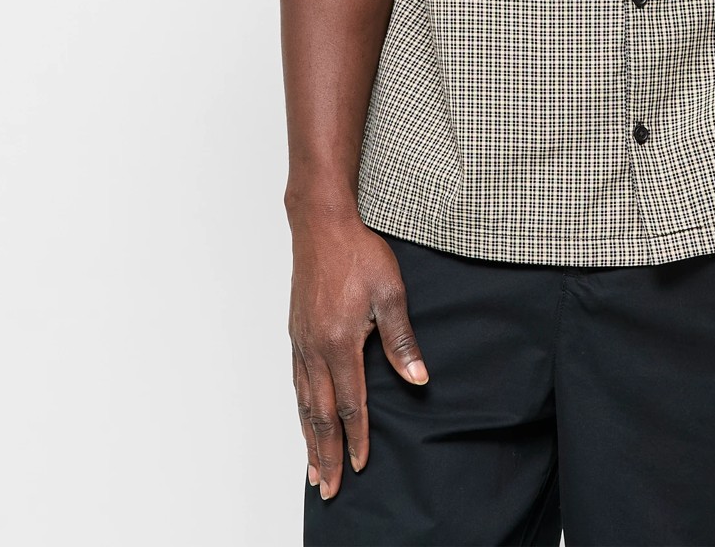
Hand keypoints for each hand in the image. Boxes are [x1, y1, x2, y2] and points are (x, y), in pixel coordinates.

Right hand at [288, 210, 428, 501]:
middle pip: (321, 413)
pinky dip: (300, 409)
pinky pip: (296, 382)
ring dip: (309, 438)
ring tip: (313, 469)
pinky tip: (304, 418)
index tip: (361, 465)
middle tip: (328, 488)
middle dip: (326, 453)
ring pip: (304, 401)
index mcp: (340, 343)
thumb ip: (401, 339)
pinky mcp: (297, 332)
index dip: (357, 437)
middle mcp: (316, 348)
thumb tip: (418, 378)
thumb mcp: (390, 292)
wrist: (322, 225)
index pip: (351, 403)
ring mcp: (302, 341)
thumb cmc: (359, 253)